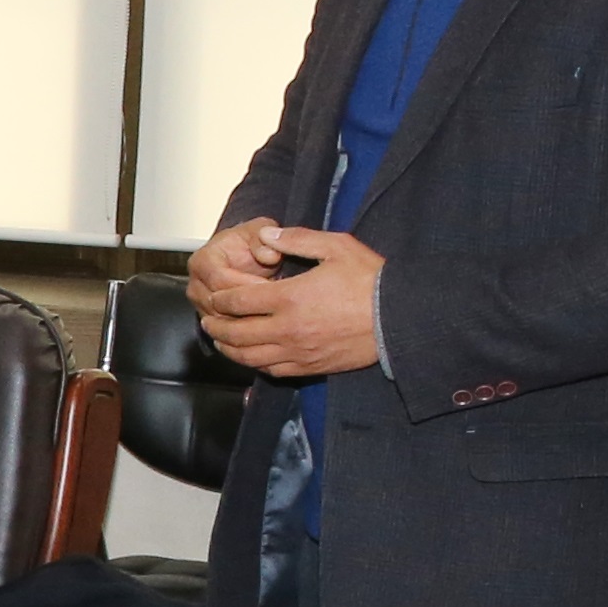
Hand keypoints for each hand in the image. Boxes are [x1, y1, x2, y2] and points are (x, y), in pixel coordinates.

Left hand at [194, 226, 383, 378]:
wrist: (398, 318)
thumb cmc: (370, 280)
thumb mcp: (336, 247)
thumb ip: (297, 239)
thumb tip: (267, 235)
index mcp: (289, 297)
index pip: (239, 301)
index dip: (221, 299)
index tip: (215, 296)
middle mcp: (287, 328)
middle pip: (237, 333)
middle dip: (217, 326)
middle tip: (209, 320)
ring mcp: (298, 351)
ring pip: (250, 356)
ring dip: (230, 348)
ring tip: (221, 341)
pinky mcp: (310, 367)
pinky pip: (272, 370)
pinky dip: (254, 364)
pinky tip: (250, 357)